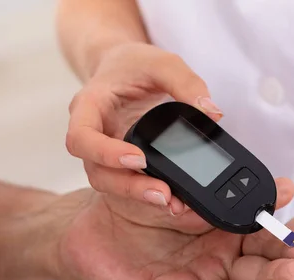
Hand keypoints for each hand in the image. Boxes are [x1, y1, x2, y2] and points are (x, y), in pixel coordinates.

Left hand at [48, 178, 293, 279]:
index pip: (265, 244)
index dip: (287, 244)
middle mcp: (217, 267)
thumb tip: (255, 182)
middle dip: (284, 278)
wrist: (89, 225)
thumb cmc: (133, 201)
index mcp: (227, 239)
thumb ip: (214, 193)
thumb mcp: (178, 187)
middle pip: (257, 277)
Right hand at [65, 42, 222, 217]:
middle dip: (129, 187)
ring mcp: (104, 152)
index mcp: (89, 105)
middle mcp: (92, 134)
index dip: (105, 153)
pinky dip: (148, 192)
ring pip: (110, 183)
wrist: (124, 69)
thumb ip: (186, 83)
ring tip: (173, 203)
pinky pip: (129, 182)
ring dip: (139, 196)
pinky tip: (175, 199)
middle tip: (164, 195)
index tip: (139, 159)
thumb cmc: (135, 65)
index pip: (82, 137)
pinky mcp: (121, 163)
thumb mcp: (162, 63)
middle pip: (96, 171)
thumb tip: (212, 113)